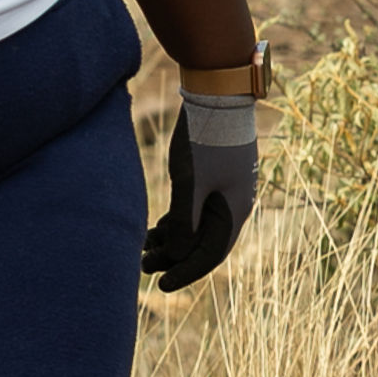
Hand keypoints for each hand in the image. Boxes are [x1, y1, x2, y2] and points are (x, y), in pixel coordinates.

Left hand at [140, 91, 256, 291]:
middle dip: (174, 258)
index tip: (161, 284)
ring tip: (143, 249)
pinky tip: (154, 228)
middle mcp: (232, 204)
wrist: (217, 92)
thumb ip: (184, 222)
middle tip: (143, 267)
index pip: (210, 254)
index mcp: (234, 210)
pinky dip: (175, 221)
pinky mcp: (212, 175)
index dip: (185, 272)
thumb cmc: (205, 138)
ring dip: (172, 240)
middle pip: (202, 243)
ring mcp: (223, 189)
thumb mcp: (190, 183)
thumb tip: (176, 255)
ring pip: (196, 226)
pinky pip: (194, 209)